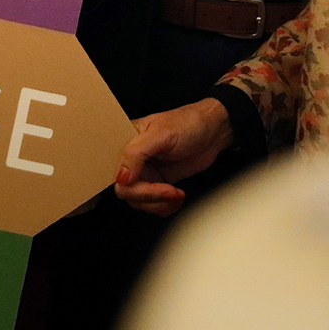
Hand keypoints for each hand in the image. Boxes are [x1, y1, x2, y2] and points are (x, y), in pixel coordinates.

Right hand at [113, 99, 234, 216]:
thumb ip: (137, 152)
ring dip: (158, 204)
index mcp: (127, 141)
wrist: (214, 131)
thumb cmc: (188, 123)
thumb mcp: (161, 133)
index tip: (144, 184)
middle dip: (149, 196)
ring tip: (176, 194)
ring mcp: (146, 173)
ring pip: (139, 202)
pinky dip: (164, 207)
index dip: (127, 183)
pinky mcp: (159, 183)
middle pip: (126, 190)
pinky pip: (153, 204)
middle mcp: (133, 159)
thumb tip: (122, 177)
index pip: (114, 169)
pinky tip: (177, 197)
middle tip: (169, 191)